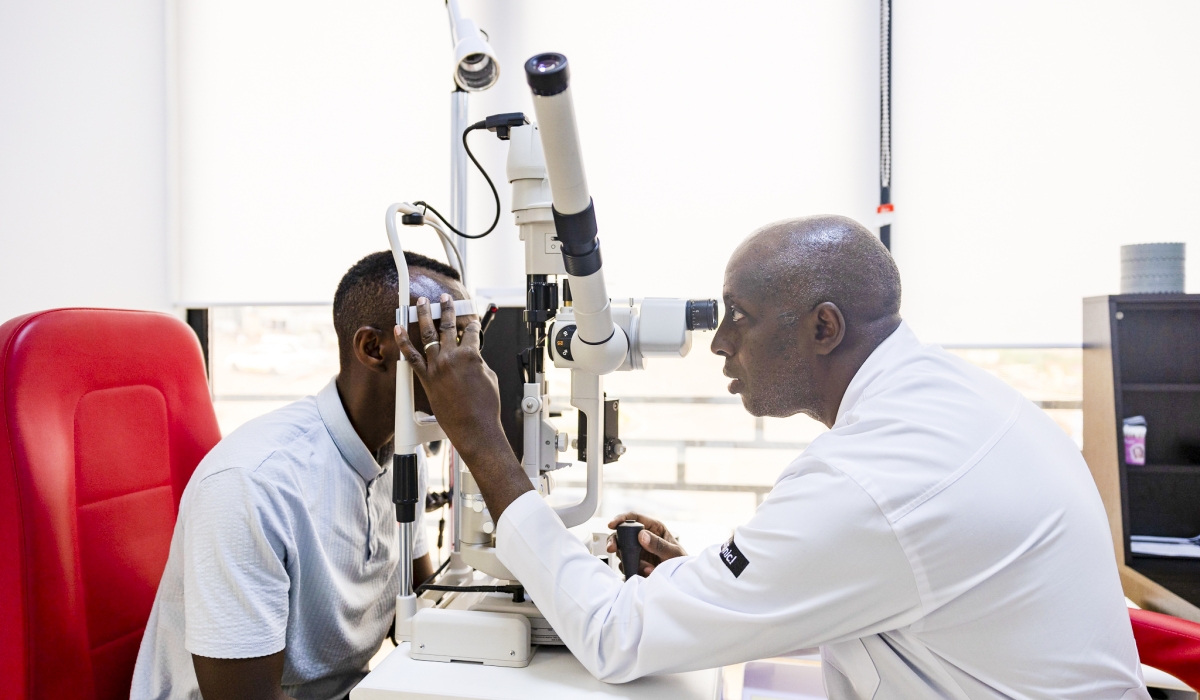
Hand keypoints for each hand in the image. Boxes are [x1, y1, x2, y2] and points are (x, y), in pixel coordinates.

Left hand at [395, 295, 531, 518]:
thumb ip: (478, 362)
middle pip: (449, 326)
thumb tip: (470, 357)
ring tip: (421, 302)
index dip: (472, 323)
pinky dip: (403, 341)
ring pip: (428, 334)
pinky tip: (398, 327)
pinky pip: (411, 356)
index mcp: (472, 355)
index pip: (472, 331)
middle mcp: (453, 357)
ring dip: (423, 315)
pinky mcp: (426, 378)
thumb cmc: (486, 407)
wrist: (474, 427)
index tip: (470, 319)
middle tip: (444, 298)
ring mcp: (437, 366)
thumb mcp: (489, 377)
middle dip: (447, 309)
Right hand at [606, 512, 686, 575]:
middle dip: (615, 541)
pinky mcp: (634, 563)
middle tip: (612, 548)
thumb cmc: (680, 561)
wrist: (680, 578)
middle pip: (622, 534)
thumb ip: (658, 544)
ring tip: (647, 568)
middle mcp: (643, 537)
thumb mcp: (673, 552)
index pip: (634, 518)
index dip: (621, 519)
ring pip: (622, 550)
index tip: (612, 524)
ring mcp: (637, 551)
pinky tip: (645, 573)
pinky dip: (631, 569)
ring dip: (629, 560)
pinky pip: (625, 564)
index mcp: (653, 528)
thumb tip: (642, 535)